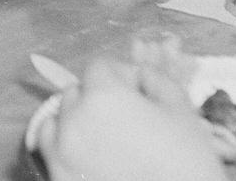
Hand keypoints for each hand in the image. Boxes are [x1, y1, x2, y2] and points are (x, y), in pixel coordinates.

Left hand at [36, 57, 225, 180]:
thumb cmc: (186, 165)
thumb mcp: (182, 112)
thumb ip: (156, 80)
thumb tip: (140, 75)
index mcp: (103, 95)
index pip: (100, 67)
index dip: (122, 76)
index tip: (139, 94)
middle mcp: (74, 118)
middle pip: (77, 92)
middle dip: (98, 98)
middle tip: (126, 120)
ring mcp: (62, 152)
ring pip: (57, 120)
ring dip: (76, 122)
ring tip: (104, 140)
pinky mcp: (59, 177)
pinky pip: (49, 151)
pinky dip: (63, 148)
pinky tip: (89, 159)